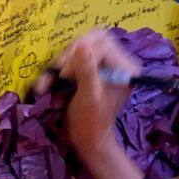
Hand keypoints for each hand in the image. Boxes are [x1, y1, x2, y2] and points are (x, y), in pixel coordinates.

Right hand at [38, 30, 144, 178]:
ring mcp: (107, 64)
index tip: (67, 74)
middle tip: (62, 74)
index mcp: (125, 68)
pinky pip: (78, 55)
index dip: (81, 54)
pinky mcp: (94, 68)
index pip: (102, 43)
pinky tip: (53, 79)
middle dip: (72, 54)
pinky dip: (63, 65)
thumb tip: (82, 45)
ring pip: (83, 46)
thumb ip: (87, 70)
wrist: (87, 139)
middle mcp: (119, 62)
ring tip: (54, 79)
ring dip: (65, 61)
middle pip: (93, 40)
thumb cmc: (90, 122)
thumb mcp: (89, 96)